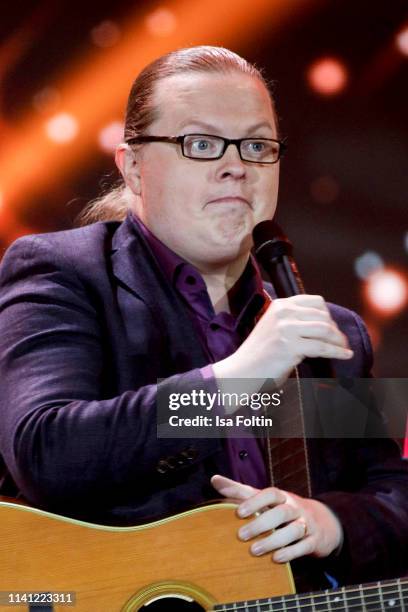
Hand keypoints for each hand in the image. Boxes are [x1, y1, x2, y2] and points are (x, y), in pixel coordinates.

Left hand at [211, 474, 342, 562]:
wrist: (321, 522)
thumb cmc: (282, 509)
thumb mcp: (263, 499)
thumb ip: (240, 491)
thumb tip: (214, 479)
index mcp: (281, 497)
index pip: (270, 494)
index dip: (255, 502)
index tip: (238, 513)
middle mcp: (295, 508)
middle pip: (281, 512)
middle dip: (261, 524)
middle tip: (241, 535)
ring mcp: (306, 524)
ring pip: (294, 530)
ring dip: (273, 540)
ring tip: (254, 551)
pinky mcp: (314, 541)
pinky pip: (304, 546)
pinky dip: (290, 552)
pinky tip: (276, 559)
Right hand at [212, 294, 352, 387]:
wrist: (242, 370)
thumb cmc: (259, 353)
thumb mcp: (274, 326)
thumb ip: (293, 321)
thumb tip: (323, 324)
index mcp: (280, 305)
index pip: (315, 301)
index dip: (328, 314)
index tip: (332, 326)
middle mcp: (284, 313)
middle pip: (323, 316)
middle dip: (336, 330)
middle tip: (341, 341)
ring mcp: (286, 329)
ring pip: (325, 330)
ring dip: (339, 341)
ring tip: (344, 348)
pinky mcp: (290, 346)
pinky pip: (322, 347)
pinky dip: (337, 352)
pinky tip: (345, 355)